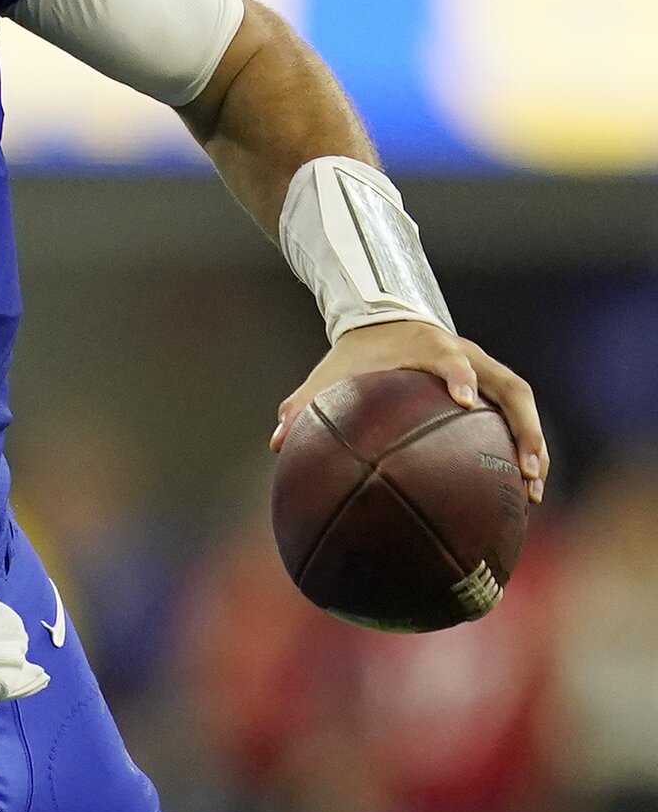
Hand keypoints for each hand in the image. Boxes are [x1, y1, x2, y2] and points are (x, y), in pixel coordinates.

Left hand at [270, 320, 545, 503]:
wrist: (386, 322)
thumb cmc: (358, 352)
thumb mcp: (332, 371)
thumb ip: (305, 403)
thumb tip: (276, 441)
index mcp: (431, 347)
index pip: (452, 358)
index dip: (461, 375)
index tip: (465, 400)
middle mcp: (469, 357)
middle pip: (511, 386)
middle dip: (523, 424)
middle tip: (527, 466)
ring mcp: (487, 370)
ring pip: (523, 404)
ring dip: (534, 442)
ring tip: (532, 486)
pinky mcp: (493, 387)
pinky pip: (516, 416)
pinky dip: (524, 446)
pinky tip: (521, 489)